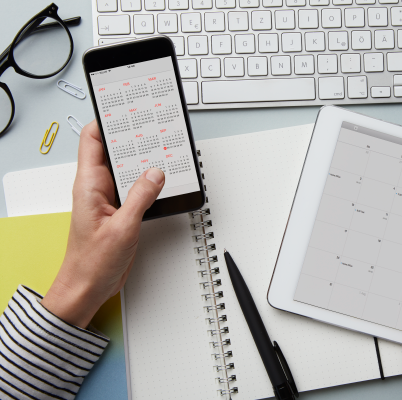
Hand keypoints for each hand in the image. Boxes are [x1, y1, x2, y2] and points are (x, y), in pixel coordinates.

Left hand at [41, 120, 164, 327]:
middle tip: (153, 127)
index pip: (92, 140)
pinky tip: (163, 181)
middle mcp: (98, 188)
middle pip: (115, 151)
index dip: (107, 120)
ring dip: (145, 162)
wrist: (88, 288)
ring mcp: (110, 199)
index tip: (126, 109)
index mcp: (88, 185)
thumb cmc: (91, 263)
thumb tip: (155, 173)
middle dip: (133, 138)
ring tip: (163, 152)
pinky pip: (137, 188)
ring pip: (129, 169)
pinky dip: (150, 183)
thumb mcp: (121, 228)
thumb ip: (140, 198)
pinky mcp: (121, 211)